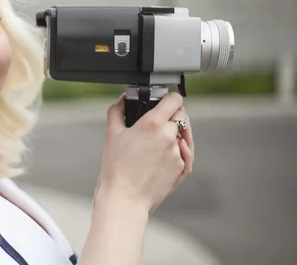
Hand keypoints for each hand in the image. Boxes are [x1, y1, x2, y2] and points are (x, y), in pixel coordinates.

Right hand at [94, 92, 186, 213]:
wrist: (124, 198)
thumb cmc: (116, 168)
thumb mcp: (111, 134)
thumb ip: (117, 110)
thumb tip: (123, 99)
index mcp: (153, 124)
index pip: (174, 100)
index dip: (169, 97)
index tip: (165, 100)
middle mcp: (169, 137)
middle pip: (181, 116)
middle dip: (171, 117)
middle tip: (157, 124)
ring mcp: (178, 153)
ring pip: (183, 135)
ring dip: (174, 135)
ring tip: (157, 142)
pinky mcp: (182, 168)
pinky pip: (185, 153)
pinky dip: (177, 151)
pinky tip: (162, 156)